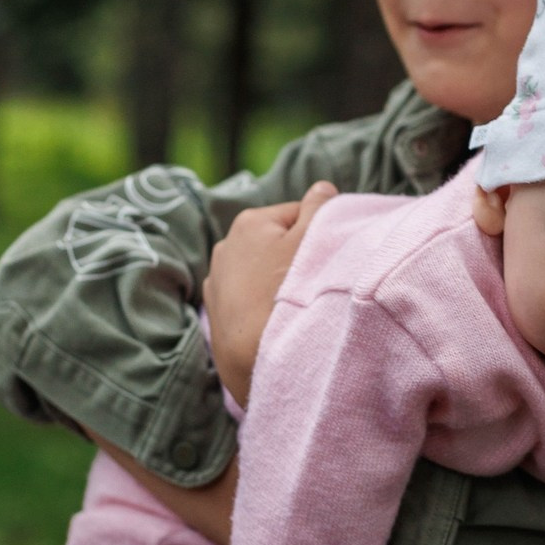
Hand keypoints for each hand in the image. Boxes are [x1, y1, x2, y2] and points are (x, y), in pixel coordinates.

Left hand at [203, 182, 337, 405]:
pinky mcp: (215, 315)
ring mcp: (216, 282)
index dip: (319, 234)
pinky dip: (260, 305)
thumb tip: (321, 187)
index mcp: (249, 222)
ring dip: (277, 282)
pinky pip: (248, 300)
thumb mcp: (312, 241)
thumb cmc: (288, 292)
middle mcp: (225, 247)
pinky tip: (273, 321)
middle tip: (313, 284)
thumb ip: (319, 209)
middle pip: (276, 244)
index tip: (329, 258)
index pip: (298, 215)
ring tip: (292, 306)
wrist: (256, 357)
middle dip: (295, 259)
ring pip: (260, 273)